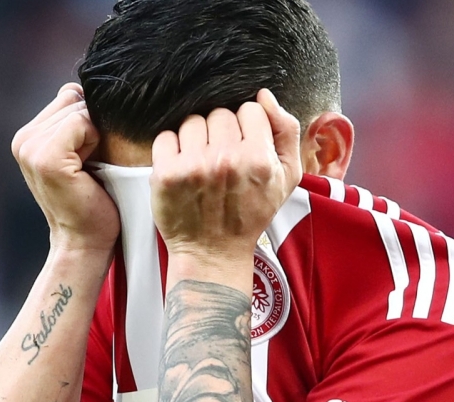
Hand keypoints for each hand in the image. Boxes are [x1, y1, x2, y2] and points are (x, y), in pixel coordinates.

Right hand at [12, 83, 119, 252]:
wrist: (86, 241)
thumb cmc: (92, 200)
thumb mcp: (82, 152)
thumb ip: (76, 119)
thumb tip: (80, 86)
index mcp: (28, 136)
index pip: (68, 96)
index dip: (89, 120)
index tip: (88, 154)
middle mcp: (23, 139)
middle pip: (72, 98)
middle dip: (92, 125)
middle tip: (90, 164)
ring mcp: (30, 148)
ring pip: (78, 109)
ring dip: (95, 135)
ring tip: (88, 167)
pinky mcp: (45, 157)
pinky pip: (81, 122)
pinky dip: (94, 141)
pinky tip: (88, 168)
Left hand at [150, 89, 301, 268]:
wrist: (213, 253)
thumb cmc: (250, 214)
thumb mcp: (287, 178)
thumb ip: (286, 131)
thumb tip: (264, 96)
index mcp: (258, 158)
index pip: (250, 110)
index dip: (248, 127)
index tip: (244, 147)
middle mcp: (226, 159)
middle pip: (220, 113)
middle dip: (221, 132)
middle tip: (222, 159)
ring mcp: (194, 166)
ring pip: (193, 121)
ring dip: (196, 138)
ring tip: (202, 163)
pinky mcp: (166, 173)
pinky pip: (166, 136)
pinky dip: (171, 148)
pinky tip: (183, 167)